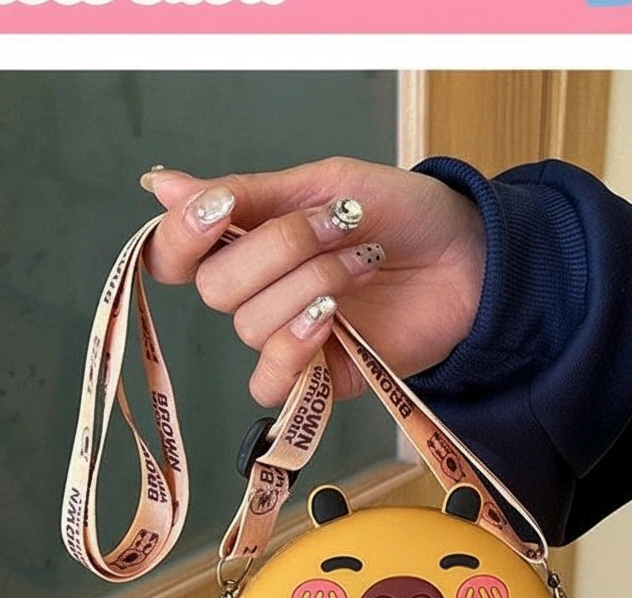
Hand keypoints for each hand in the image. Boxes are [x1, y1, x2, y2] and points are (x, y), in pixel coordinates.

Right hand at [140, 158, 484, 405]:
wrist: (469, 256)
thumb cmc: (403, 214)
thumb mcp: (326, 184)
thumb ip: (249, 195)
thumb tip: (161, 184)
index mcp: (251, 242)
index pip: (176, 256)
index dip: (181, 236)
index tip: (218, 210)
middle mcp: (259, 293)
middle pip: (217, 289)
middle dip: (281, 250)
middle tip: (338, 224)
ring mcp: (288, 337)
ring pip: (251, 326)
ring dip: (312, 285)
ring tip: (364, 260)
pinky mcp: (320, 376)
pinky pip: (273, 380)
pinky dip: (296, 347)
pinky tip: (332, 321)